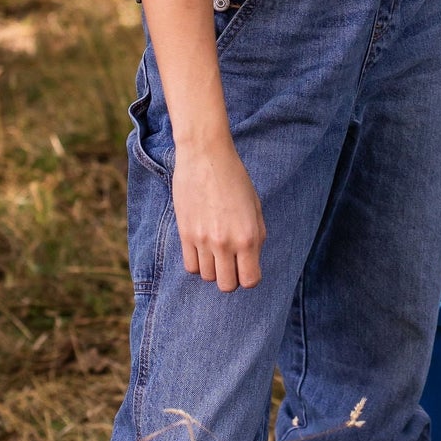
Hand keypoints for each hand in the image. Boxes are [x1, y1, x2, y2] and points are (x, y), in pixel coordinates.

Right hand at [172, 136, 266, 291]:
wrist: (205, 156)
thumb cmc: (234, 178)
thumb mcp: (255, 207)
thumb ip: (256, 237)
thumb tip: (250, 260)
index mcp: (248, 237)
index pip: (250, 280)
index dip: (249, 276)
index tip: (247, 266)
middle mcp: (225, 243)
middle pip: (226, 285)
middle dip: (231, 277)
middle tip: (231, 261)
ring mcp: (203, 240)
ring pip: (207, 277)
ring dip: (213, 268)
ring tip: (216, 251)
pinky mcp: (185, 234)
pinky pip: (190, 266)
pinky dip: (197, 262)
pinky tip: (202, 248)